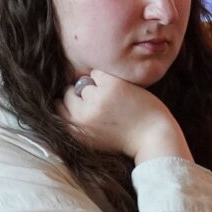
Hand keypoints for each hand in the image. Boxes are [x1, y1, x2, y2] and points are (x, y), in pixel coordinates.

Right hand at [61, 70, 189, 164]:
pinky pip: (98, 73)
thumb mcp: (93, 137)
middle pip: (68, 93)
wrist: (153, 137)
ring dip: (97, 88)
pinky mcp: (110, 87)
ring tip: (115, 102)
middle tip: (104, 106)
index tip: (86, 107)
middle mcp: (82, 117)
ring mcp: (95, 101)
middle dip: (83, 95)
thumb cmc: (125, 137)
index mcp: (75, 132)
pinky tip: (121, 93)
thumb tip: (62, 95)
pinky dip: (108, 79)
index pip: (57, 107)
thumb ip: (77, 121)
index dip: (71, 104)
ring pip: (83, 83)